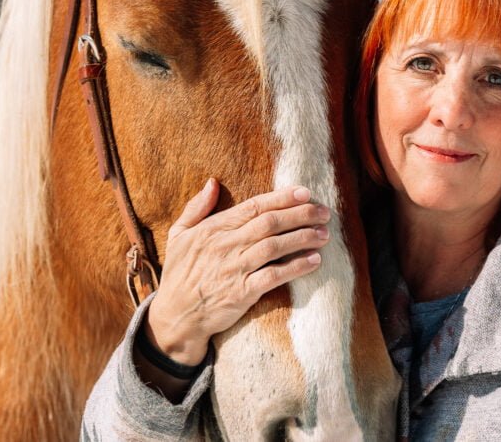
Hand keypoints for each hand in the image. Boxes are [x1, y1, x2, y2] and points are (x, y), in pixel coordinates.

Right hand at [144, 179, 330, 364]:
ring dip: (303, 238)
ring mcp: (234, 269)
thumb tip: (212, 183)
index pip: (254, 206)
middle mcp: (225, 245)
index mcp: (213, 229)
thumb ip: (196, 208)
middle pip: (270, 223)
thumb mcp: (178, 236)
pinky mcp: (242, 293)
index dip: (282, 198)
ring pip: (275, 246)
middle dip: (301, 214)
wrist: (175, 318)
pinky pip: (273, 276)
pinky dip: (295, 267)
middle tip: (325, 212)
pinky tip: (313, 261)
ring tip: (324, 234)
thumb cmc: (179, 275)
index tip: (305, 192)